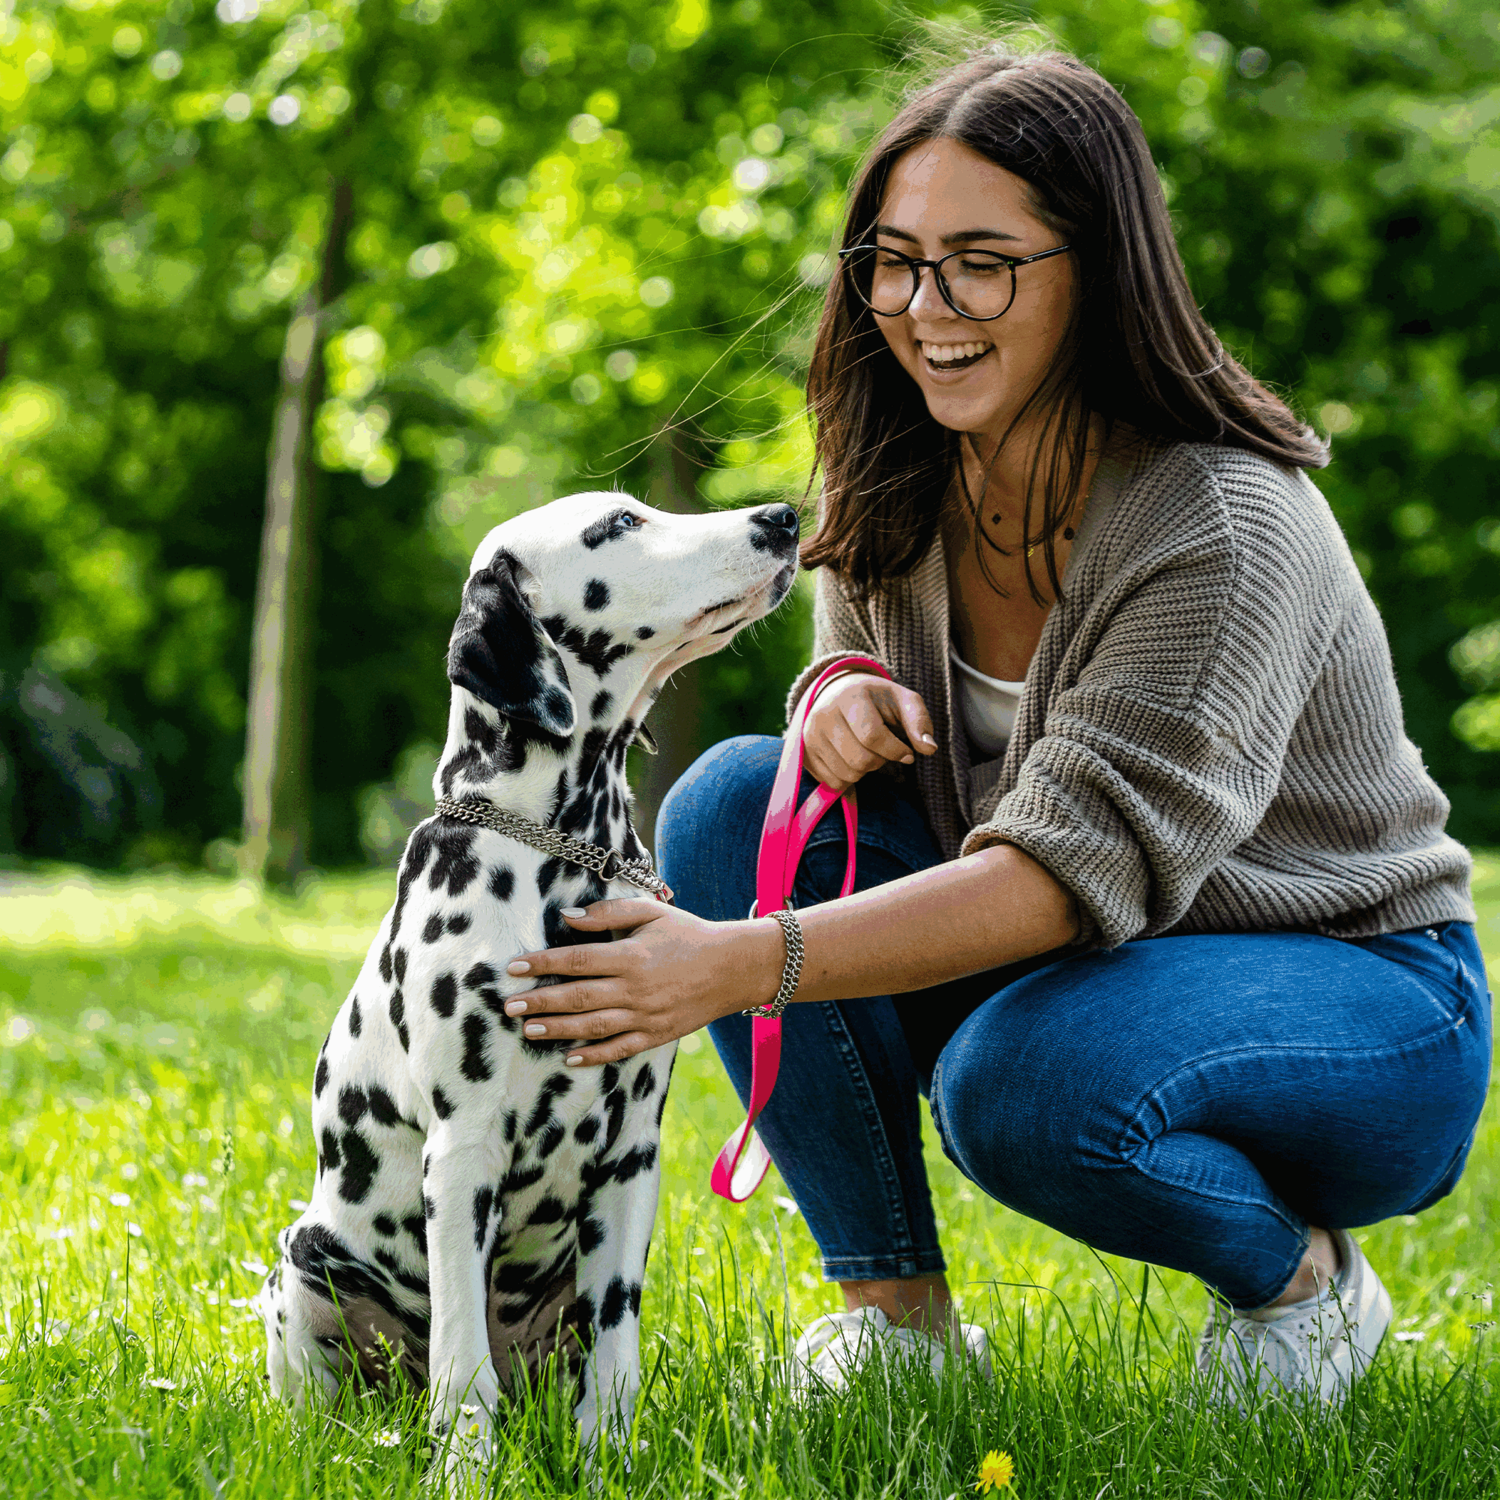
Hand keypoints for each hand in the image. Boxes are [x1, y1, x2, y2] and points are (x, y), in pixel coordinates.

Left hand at [500, 900, 781, 1066]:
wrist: (734, 967)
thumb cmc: (689, 933)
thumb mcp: (652, 912)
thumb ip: (609, 913)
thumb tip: (567, 917)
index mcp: (632, 955)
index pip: (577, 960)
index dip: (543, 963)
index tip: (514, 967)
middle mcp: (635, 988)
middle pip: (578, 997)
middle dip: (540, 1001)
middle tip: (509, 1006)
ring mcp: (646, 1016)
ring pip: (593, 1026)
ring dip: (558, 1029)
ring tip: (529, 1030)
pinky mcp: (657, 1035)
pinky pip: (620, 1049)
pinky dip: (594, 1056)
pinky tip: (569, 1058)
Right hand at [802, 672, 937, 791]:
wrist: (839, 693)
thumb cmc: (878, 700)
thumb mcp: (903, 702)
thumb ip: (919, 722)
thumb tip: (929, 748)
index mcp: (849, 696)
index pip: (872, 737)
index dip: (896, 751)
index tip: (907, 753)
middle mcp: (822, 714)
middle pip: (860, 760)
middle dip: (881, 761)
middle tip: (884, 750)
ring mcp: (809, 735)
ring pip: (847, 775)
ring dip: (866, 770)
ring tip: (866, 751)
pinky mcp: (804, 753)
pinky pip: (833, 782)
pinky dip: (849, 778)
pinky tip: (851, 758)